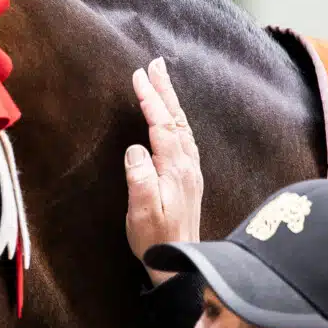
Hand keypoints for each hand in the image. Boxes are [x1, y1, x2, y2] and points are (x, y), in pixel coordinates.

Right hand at [125, 57, 203, 284]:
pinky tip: (170, 118)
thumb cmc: (156, 238)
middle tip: (155, 64)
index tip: (138, 76)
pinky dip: (175, 119)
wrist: (179, 263)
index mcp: (175, 169)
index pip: (162, 125)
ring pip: (182, 126)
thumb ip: (140, 179)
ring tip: (160, 81)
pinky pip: (183, 137)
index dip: (151, 99)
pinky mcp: (188, 178)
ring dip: (171, 101)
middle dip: (165, 90)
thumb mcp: (142, 211)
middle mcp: (187, 165)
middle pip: (177, 119)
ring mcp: (190, 171)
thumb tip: (136, 149)